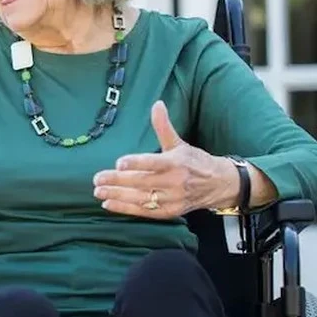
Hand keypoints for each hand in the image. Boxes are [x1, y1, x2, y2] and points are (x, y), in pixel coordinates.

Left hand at [91, 101, 238, 218]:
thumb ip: (163, 126)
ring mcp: (172, 199)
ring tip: (98, 191)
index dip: (136, 163)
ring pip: (141, 198)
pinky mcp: (170, 212)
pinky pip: (144, 211)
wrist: (219, 184)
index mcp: (176, 162)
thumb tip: (157, 104)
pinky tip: (108, 204)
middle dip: (117, 180)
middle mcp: (174, 182)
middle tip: (97, 178)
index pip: (153, 163)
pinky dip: (126, 209)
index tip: (119, 162)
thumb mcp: (179, 143)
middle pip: (142, 182)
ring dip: (117, 196)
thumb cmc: (195, 161)